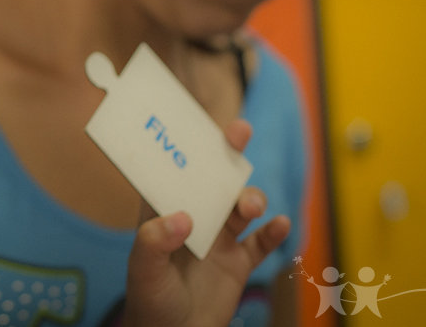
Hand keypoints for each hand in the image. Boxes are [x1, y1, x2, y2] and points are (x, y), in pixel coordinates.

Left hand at [120, 120, 290, 326]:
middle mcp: (193, 218)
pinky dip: (274, 232)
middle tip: (238, 132)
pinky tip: (281, 225)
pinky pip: (262, 242)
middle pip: (212, 178)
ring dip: (250, 197)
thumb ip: (154, 242)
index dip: (186, 146)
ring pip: (240, 205)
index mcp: (163, 212)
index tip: (199, 123)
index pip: (174, 171)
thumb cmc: (150, 302)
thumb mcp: (144, 270)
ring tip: (250, 206)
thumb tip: (182, 218)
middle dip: (226, 153)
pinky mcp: (238, 263)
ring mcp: (218, 239)